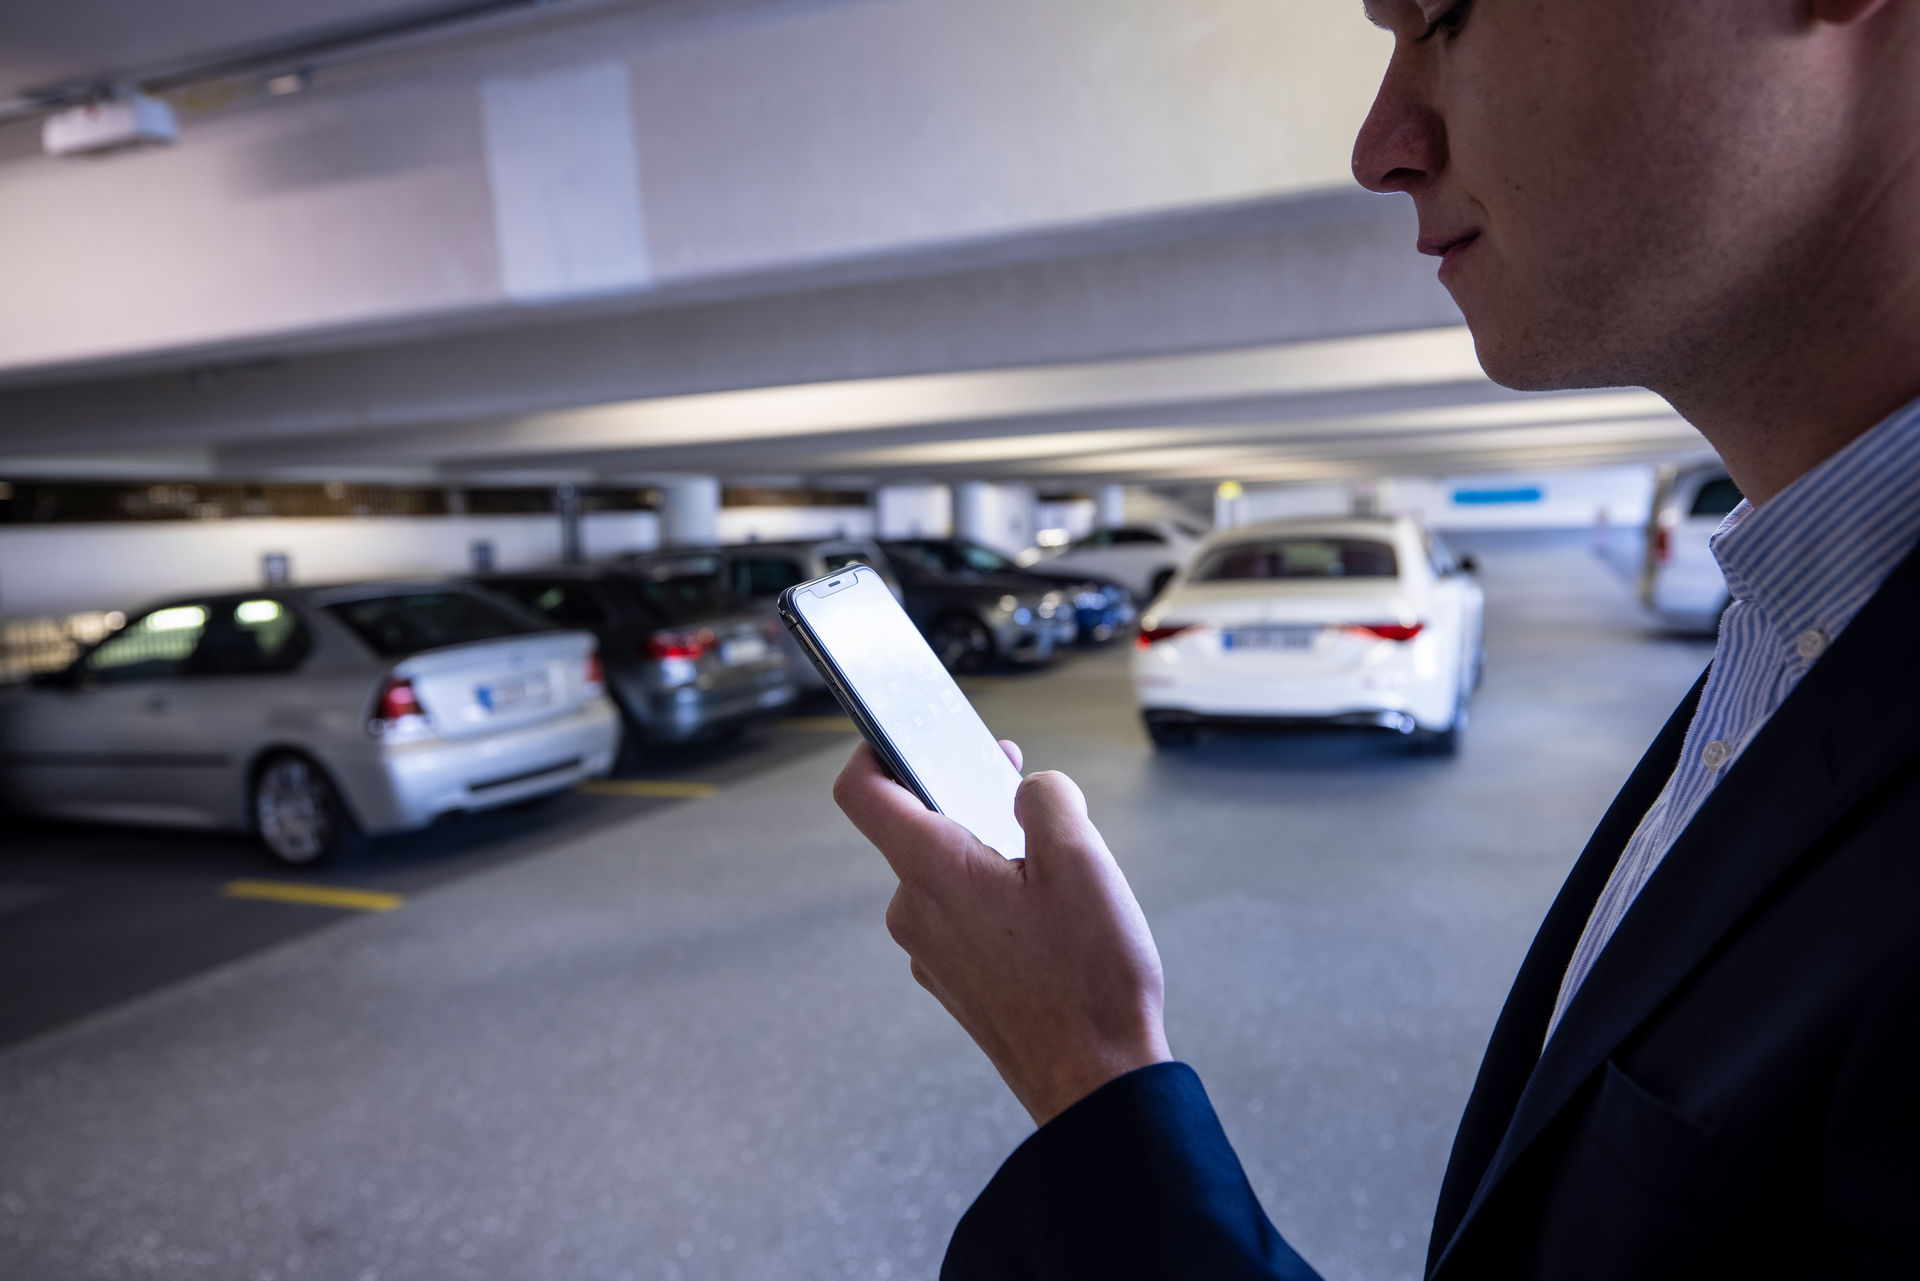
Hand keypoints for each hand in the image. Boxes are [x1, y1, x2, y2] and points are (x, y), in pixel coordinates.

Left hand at [833, 739, 1171, 1125]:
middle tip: (1016, 782)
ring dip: (989, 852)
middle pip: (918, 828)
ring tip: (1054, 866)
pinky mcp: (954, 981)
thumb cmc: (1087, 977)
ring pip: (945, 874)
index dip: (874, 747)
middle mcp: (915, 910)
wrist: (1096, 1081)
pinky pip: (961, 916)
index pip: (863, 791)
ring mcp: (930, 951)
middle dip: (966, 797)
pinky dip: (993, 897)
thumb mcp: (1083, 860)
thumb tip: (1027, 788)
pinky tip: (1049, 915)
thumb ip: (1046, 798)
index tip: (903, 729)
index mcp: (933, 869)